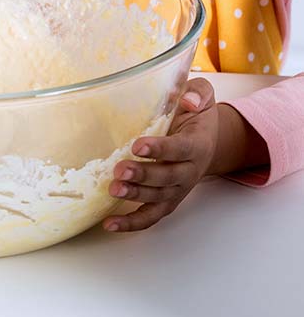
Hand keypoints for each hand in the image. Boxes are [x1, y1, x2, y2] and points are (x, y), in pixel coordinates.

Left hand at [103, 78, 218, 231]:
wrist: (205, 137)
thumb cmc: (195, 113)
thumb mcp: (201, 95)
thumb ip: (196, 92)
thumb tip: (185, 98)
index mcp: (197, 144)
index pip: (180, 149)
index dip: (160, 149)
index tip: (138, 146)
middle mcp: (190, 171)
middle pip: (168, 178)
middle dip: (144, 175)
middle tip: (121, 170)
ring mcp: (178, 189)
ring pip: (158, 198)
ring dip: (136, 196)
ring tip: (113, 189)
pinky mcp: (166, 200)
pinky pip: (151, 216)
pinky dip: (132, 223)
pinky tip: (110, 224)